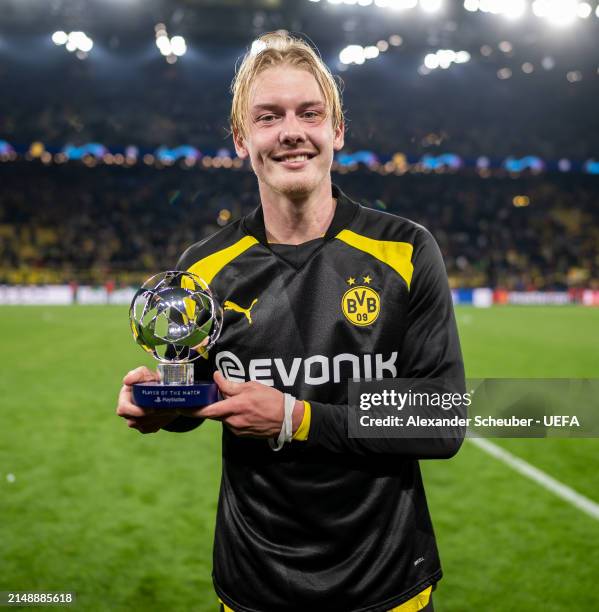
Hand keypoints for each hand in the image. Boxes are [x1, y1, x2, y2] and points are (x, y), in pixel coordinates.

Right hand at [116, 366, 179, 433]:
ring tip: (165, 411)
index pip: (123, 409)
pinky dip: (157, 423)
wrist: (167, 390)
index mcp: (125, 398)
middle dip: (146, 418)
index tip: (150, 410)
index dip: (134, 411)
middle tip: (159, 412)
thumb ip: (137, 374)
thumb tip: (126, 380)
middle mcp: (128, 411)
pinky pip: (149, 429)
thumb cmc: (151, 380)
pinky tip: (164, 415)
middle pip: (131, 421)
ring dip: (154, 420)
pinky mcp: (144, 426)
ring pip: (141, 426)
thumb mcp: (146, 374)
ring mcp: (135, 419)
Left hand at [180, 371, 303, 437]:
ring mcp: (238, 429)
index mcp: (235, 407)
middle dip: (210, 406)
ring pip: (223, 418)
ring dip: (224, 410)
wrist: (288, 420)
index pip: (208, 410)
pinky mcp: (243, 434)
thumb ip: (231, 385)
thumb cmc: (272, 400)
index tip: (181, 406)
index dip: (192, 410)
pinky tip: (244, 410)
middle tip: (209, 397)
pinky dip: (232, 416)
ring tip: (238, 401)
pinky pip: (232, 423)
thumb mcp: (252, 387)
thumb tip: (216, 378)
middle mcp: (233, 421)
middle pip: (214, 414)